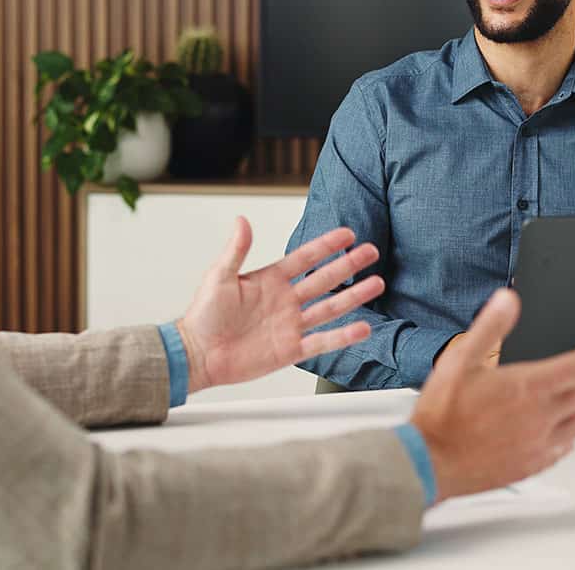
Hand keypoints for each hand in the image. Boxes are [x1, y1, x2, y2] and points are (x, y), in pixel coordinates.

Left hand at [176, 217, 384, 393]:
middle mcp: (285, 300)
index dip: (326, 245)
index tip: (347, 233)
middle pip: (324, 279)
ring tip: (376, 284)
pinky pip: (322, 342)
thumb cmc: (204, 316)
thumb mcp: (220, 277)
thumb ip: (236, 250)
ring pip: (329, 308)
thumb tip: (242, 220)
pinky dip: (343, 336)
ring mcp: (290, 325)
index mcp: (270, 280)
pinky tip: (361, 327)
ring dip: (353, 296)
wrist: (198, 353)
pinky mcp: (291, 350)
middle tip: (371, 252)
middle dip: (348, 265)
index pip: (305, 258)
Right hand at [411, 288, 574, 502]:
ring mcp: (538, 442)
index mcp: (528, 387)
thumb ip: (489, 327)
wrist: (430, 461)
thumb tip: (508, 300)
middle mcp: (541, 416)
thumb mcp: (460, 358)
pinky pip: (564, 447)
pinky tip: (573, 434)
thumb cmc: (442, 414)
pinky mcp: (531, 464)